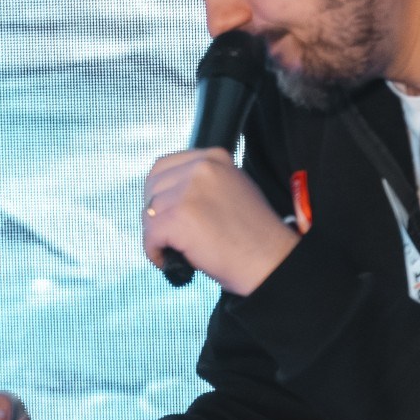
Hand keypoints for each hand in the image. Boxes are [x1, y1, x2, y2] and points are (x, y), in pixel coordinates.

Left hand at [141, 148, 297, 296]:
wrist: (270, 261)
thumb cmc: (255, 236)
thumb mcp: (234, 189)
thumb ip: (205, 183)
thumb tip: (173, 192)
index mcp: (214, 158)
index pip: (165, 165)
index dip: (160, 192)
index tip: (165, 210)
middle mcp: (201, 169)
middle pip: (152, 187)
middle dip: (155, 213)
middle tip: (168, 234)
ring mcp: (189, 192)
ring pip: (149, 212)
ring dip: (156, 234)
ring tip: (174, 249)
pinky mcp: (179, 217)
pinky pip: (150, 235)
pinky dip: (154, 251)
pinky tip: (169, 260)